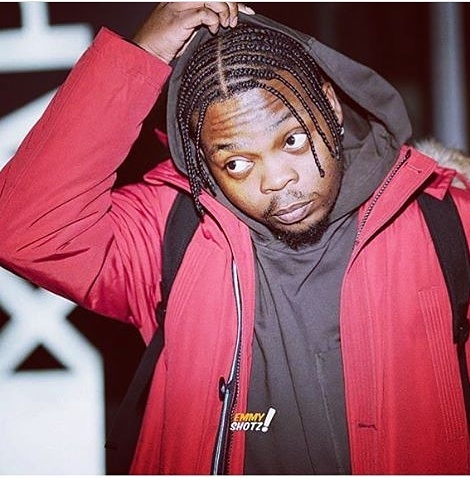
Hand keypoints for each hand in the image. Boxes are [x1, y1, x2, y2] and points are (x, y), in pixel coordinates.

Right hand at [133, 2, 254, 63]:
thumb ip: (206, 20)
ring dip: (224, 11)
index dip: (234, 1)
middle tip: (233, 22)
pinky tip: (213, 30)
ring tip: (225, 25)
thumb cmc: (168, 43)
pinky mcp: (179, 20)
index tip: (247, 11)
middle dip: (231, 4)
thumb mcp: (191, 29)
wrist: (148, 53)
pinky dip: (213, 20)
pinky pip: (203, 12)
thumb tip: (227, 21)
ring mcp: (179, 6)